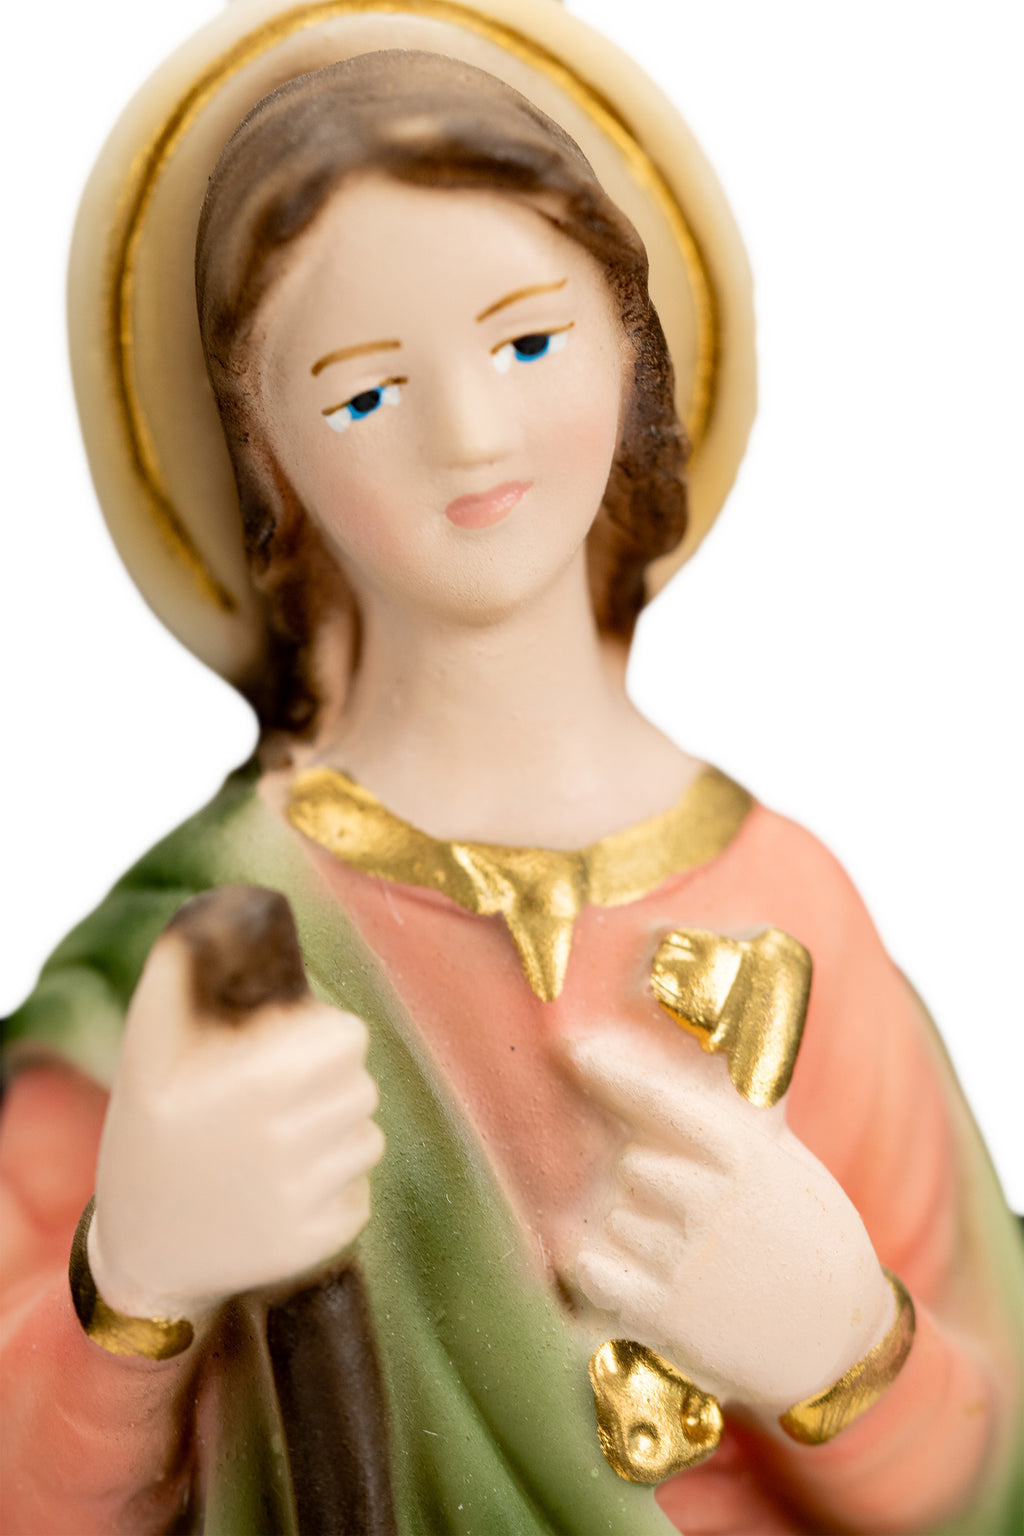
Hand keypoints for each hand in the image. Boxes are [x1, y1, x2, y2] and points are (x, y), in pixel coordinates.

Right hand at [90, 890, 383, 1325]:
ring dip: (335, 1137)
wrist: (141, 1252)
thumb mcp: (147, 1049)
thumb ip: (179, 973)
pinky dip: (333, 1190)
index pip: (348, 1038)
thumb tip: (217, 905)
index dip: (324, 1038)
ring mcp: (305, 1199)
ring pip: (368, 1139)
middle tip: (281, 1100)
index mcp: (256, 1083)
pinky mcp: (321, 1242)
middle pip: (362, 1087)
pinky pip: (360, 1192)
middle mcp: (286, 1142)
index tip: (292, 1052)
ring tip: (278, 1146)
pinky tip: (283, 1193)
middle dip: (329, 1086)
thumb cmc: (149, 1132)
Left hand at [568, 1026, 892, 1410]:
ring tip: (683, 1255)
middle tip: (686, 1211)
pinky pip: (595, 1272)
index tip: (571, 1050)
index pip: (657, 1100)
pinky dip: (598, 1270)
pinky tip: (624, 1276)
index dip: (608, 1073)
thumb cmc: (810, 1236)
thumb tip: (687, 1065)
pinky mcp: (666, 1314)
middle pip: (630, 1166)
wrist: (836, 1337)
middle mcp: (708, 1200)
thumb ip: (733, 1125)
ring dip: (631, 1232)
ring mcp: (685, 1258)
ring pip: (613, 1219)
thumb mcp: (785, 1165)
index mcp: (741, 1155)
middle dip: (645, 1182)